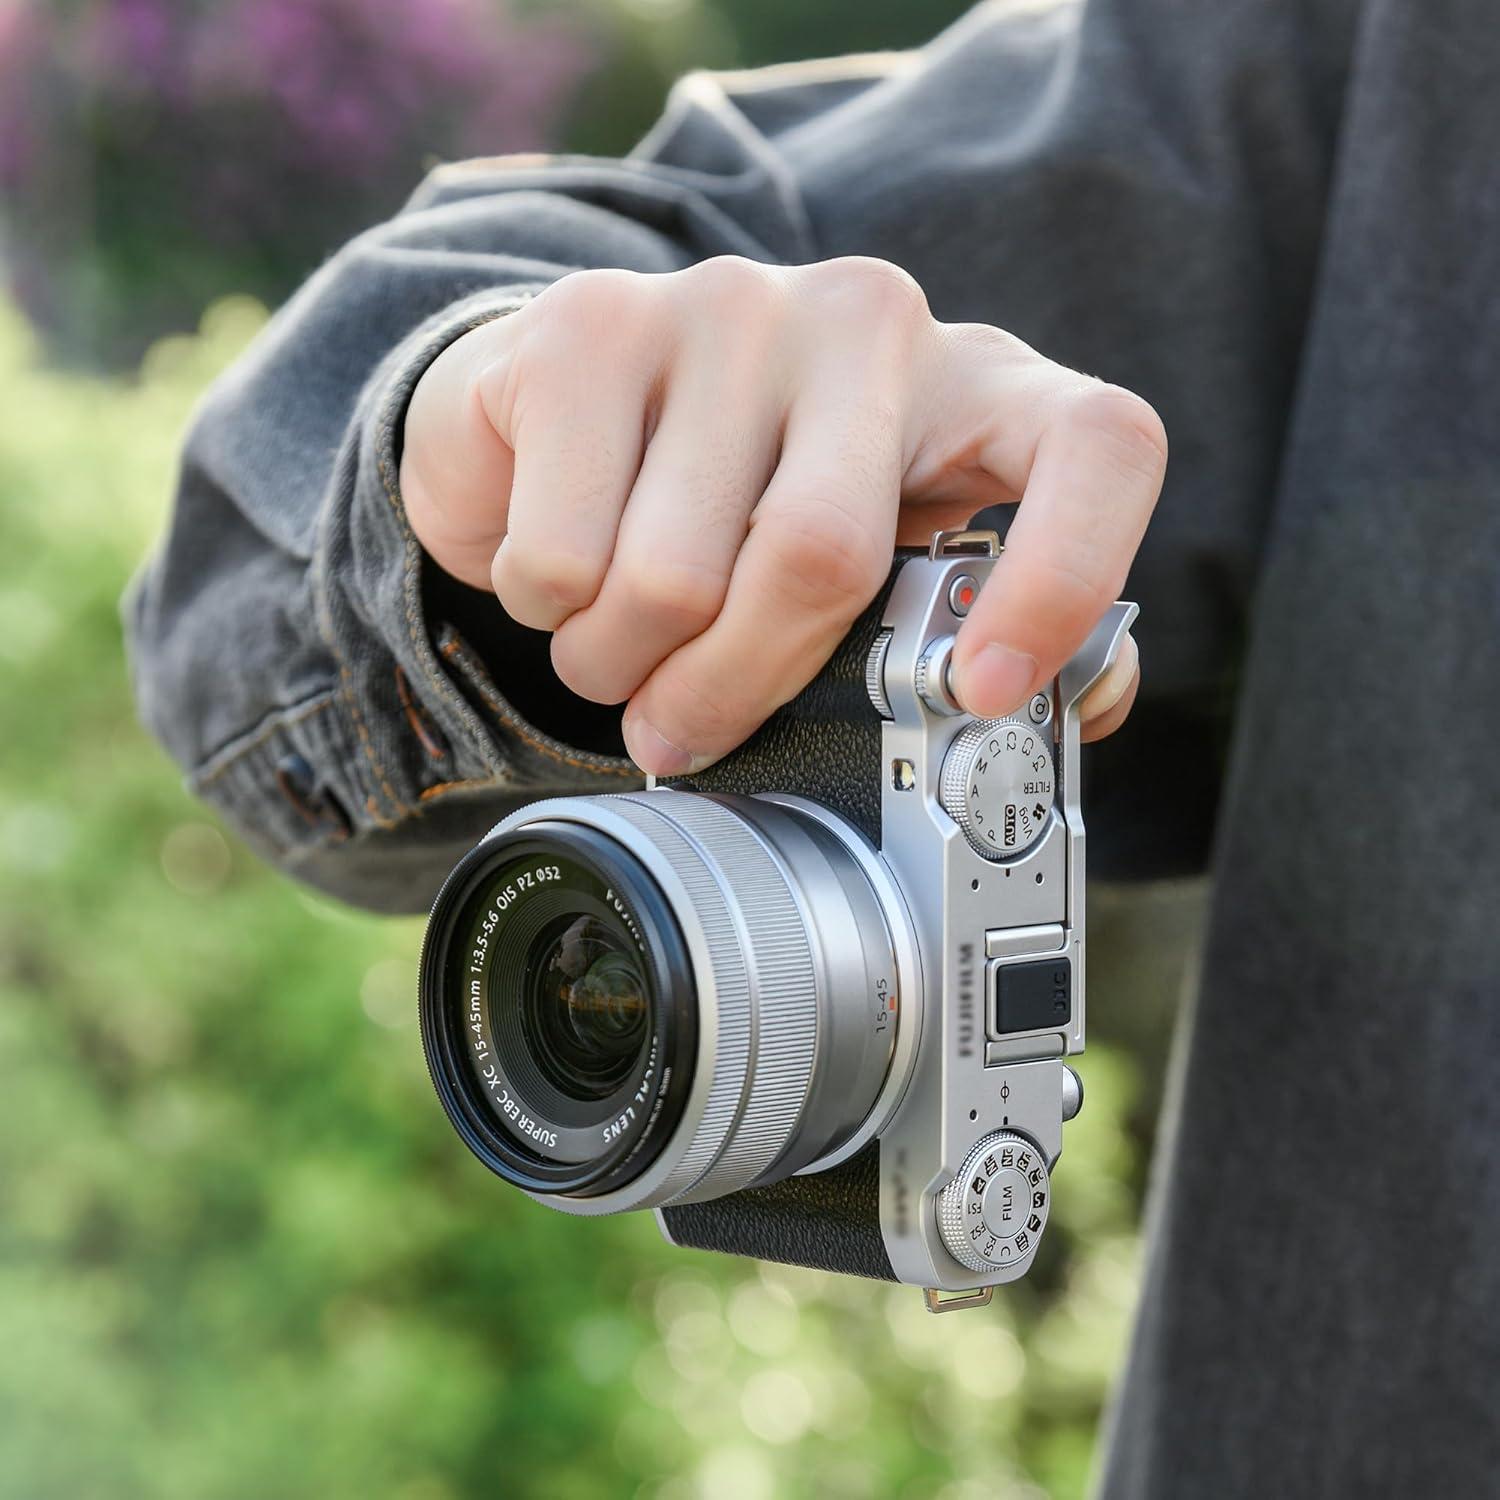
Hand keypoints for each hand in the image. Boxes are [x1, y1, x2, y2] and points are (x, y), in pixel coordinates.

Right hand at [400, 257, 1164, 773]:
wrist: (573, 402)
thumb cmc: (750, 500)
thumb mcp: (883, 554)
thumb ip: (974, 621)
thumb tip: (1079, 703)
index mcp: (978, 388)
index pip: (1097, 444)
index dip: (1065, 582)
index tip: (981, 693)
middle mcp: (870, 325)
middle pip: (821, 559)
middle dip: (734, 688)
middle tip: (683, 727)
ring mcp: (728, 308)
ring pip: (671, 578)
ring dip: (621, 664)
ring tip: (616, 639)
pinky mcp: (590, 323)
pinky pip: (561, 556)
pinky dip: (544, 612)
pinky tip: (559, 569)